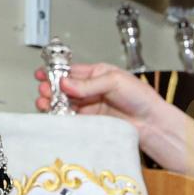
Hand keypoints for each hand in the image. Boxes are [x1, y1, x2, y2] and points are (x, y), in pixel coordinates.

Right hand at [34, 63, 193, 178]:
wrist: (152, 124)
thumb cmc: (141, 98)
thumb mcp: (114, 82)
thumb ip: (88, 84)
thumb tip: (65, 83)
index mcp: (98, 73)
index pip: (72, 70)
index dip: (55, 71)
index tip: (41, 73)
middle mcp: (92, 89)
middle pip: (65, 87)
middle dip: (51, 88)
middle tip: (44, 90)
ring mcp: (90, 106)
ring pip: (65, 103)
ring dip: (53, 102)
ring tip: (44, 103)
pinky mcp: (91, 121)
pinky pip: (71, 118)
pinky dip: (61, 116)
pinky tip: (54, 114)